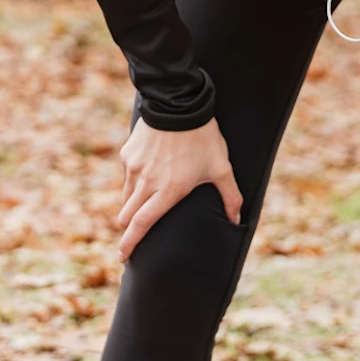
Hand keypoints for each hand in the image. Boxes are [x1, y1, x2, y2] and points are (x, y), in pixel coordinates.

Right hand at [115, 117, 241, 261]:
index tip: (122, 256)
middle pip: (127, 215)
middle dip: (128, 230)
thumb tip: (237, 220)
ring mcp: (134, 167)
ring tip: (142, 207)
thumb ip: (230, 196)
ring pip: (125, 196)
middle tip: (131, 238)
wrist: (178, 103)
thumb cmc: (202, 137)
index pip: (142, 224)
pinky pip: (127, 175)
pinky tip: (147, 175)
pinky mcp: (128, 153)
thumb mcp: (221, 167)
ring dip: (131, 206)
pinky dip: (134, 182)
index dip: (130, 243)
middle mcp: (146, 182)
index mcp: (168, 191)